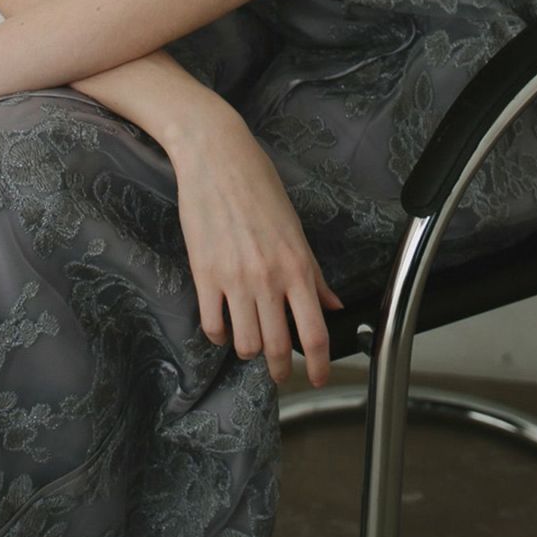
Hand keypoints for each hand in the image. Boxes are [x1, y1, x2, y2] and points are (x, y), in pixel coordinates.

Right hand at [169, 109, 344, 387]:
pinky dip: (219, 335)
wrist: (217, 157)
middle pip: (279, 347)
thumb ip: (314, 273)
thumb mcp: (295, 229)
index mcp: (298, 266)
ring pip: (245, 344)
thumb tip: (333, 305)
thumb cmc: (259, 185)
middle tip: (281, 374)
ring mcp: (234, 279)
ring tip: (250, 341)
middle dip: (282, 369)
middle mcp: (269, 278)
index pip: (315, 331)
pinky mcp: (204, 275)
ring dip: (249, 350)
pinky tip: (224, 325)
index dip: (320, 364)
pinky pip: (212, 325)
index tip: (320, 378)